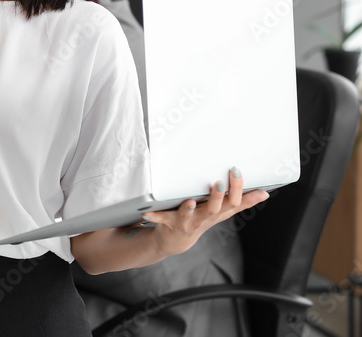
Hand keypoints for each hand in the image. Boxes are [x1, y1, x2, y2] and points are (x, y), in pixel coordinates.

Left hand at [139, 167, 268, 256]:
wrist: (175, 240)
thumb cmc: (201, 220)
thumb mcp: (222, 212)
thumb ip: (241, 202)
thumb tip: (265, 193)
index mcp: (217, 213)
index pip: (233, 203)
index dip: (237, 189)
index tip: (237, 171)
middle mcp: (203, 218)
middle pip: (214, 210)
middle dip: (217, 197)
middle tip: (219, 182)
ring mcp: (186, 222)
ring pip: (190, 216)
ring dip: (189, 209)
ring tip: (190, 201)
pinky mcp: (168, 223)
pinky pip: (160, 219)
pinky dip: (154, 217)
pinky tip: (146, 213)